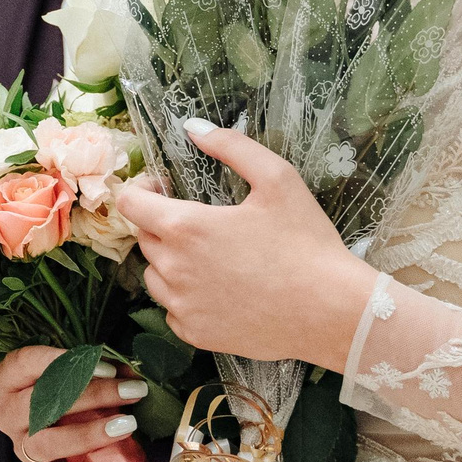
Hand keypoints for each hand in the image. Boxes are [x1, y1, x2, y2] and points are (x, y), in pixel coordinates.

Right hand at [0, 344, 149, 461]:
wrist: (47, 414)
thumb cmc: (58, 383)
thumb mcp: (69, 368)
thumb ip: (95, 367)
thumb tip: (131, 372)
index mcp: (6, 377)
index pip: (27, 363)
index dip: (64, 362)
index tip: (107, 367)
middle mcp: (7, 412)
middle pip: (42, 404)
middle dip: (92, 396)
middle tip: (131, 391)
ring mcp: (19, 443)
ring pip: (46, 443)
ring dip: (88, 434)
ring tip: (125, 426)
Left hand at [116, 120, 376, 370]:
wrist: (332, 311)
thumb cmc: (306, 243)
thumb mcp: (278, 179)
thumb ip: (232, 146)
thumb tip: (193, 127)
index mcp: (185, 227)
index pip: (129, 203)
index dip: (142, 189)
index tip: (165, 188)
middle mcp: (173, 269)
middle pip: (143, 238)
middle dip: (160, 223)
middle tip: (198, 219)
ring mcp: (182, 306)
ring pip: (153, 276)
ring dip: (168, 261)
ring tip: (207, 255)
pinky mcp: (196, 335)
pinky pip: (173, 310)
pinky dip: (185, 297)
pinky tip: (217, 288)